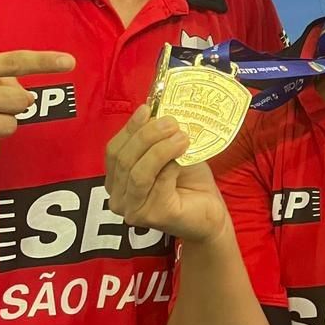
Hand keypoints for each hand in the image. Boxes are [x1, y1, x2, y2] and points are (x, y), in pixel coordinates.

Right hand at [105, 106, 228, 241]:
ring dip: (160, 149)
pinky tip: (184, 157)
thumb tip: (156, 109)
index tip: (147, 109)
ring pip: (138, 172)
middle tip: (171, 123)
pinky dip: (171, 165)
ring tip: (182, 137)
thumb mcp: (169, 151)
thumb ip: (158, 136)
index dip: (129, 128)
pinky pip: (158, 183)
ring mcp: (133, 210)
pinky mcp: (153, 216)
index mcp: (116, 180)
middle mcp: (118, 198)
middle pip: (124, 159)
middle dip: (147, 135)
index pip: (114, 151)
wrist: (210, 211)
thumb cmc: (187, 181)